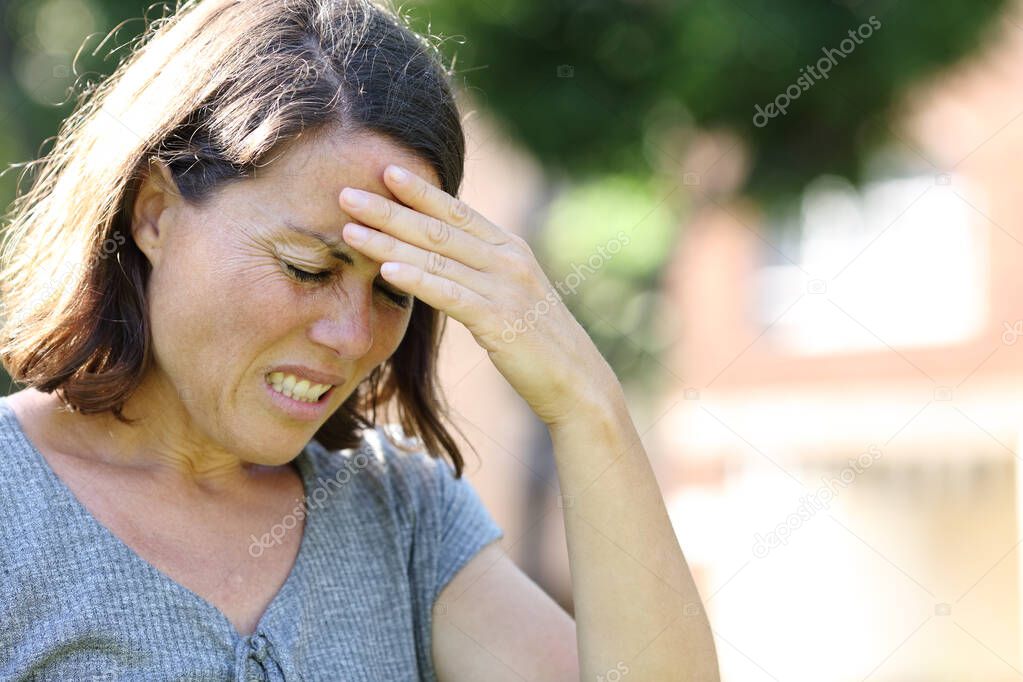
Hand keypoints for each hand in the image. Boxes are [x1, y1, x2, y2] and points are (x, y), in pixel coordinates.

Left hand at [337, 164, 617, 425]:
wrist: (577, 382)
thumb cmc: (538, 343)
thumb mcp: (511, 296)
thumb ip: (481, 272)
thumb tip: (443, 259)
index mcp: (510, 249)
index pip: (457, 212)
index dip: (420, 190)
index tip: (384, 170)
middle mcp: (508, 259)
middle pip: (439, 229)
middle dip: (390, 209)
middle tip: (347, 192)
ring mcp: (505, 287)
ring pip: (437, 258)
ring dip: (390, 241)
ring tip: (350, 228)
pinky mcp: (499, 319)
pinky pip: (450, 294)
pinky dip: (417, 279)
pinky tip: (387, 270)